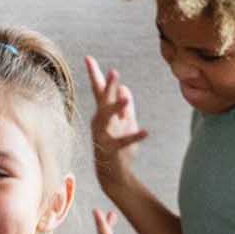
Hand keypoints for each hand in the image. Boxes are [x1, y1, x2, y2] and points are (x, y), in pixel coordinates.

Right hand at [84, 55, 148, 187]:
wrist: (113, 176)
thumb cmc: (118, 149)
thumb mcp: (125, 124)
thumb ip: (125, 106)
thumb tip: (124, 88)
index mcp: (103, 114)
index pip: (99, 91)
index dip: (95, 74)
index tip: (88, 58)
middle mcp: (100, 123)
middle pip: (102, 100)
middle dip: (108, 86)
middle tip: (114, 72)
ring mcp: (103, 136)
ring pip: (107, 118)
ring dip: (116, 108)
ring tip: (126, 99)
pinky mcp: (111, 150)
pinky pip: (123, 141)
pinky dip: (135, 136)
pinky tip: (146, 131)